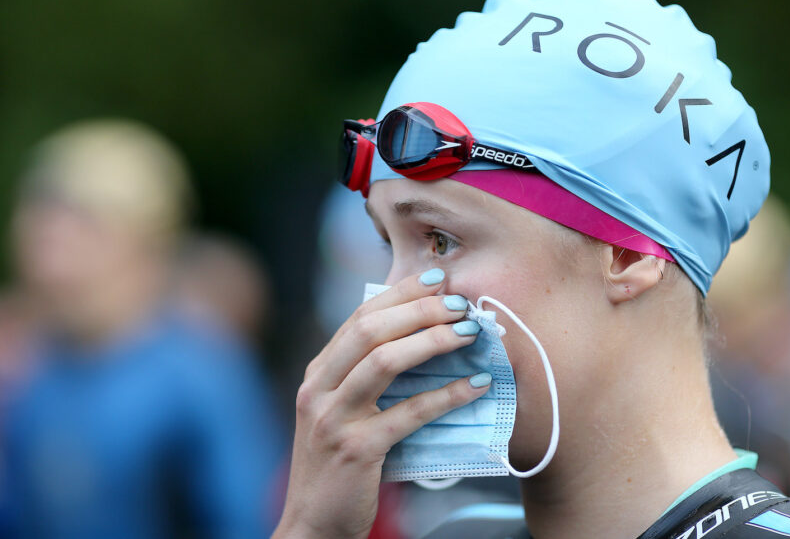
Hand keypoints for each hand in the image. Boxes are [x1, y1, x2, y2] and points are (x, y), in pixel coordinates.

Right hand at [272, 269, 488, 538]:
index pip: (358, 318)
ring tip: (468, 333)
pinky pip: (409, 413)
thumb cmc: (338, 466)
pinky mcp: (357, 449)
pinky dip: (446, 396)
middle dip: (419, 310)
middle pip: (369, 330)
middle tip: (458, 303)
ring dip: (432, 341)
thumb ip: (366, 377)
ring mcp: (333, 419)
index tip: (434, 279)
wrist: (313, 525)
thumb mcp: (341, 411)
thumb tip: (422, 340)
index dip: (399, 294)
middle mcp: (318, 389)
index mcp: (317, 374)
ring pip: (384, 362)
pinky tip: (474, 386)